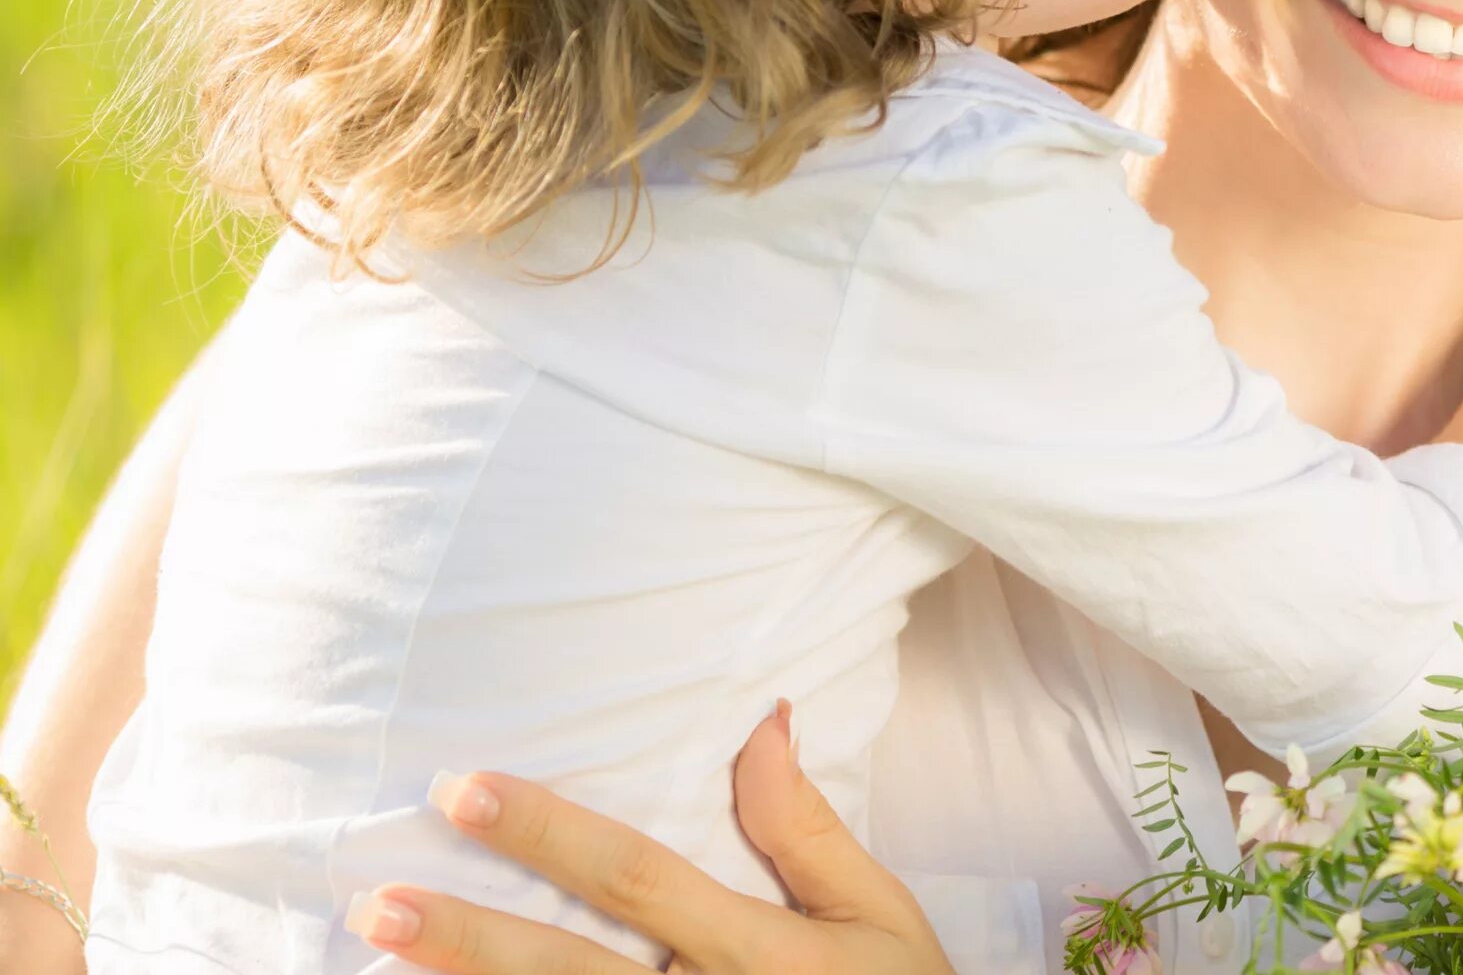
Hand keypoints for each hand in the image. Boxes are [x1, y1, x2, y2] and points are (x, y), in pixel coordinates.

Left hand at [346, 705, 955, 974]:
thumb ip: (808, 827)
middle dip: (470, 935)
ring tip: (377, 957)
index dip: (547, 833)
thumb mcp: (877, 915)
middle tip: (379, 899)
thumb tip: (762, 720)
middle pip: (567, 972)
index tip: (465, 788)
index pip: (635, 877)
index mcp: (758, 952)